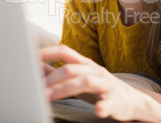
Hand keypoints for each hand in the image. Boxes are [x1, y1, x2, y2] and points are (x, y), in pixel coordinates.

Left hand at [40, 45, 154, 120]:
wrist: (131, 100)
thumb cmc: (100, 88)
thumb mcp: (78, 78)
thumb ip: (57, 72)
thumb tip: (35, 65)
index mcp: (85, 64)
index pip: (65, 52)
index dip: (48, 52)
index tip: (28, 56)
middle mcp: (95, 71)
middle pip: (72, 68)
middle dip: (52, 78)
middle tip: (35, 89)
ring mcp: (106, 84)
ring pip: (86, 81)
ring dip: (65, 89)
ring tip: (48, 98)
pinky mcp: (117, 100)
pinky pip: (110, 101)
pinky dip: (104, 105)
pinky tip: (98, 109)